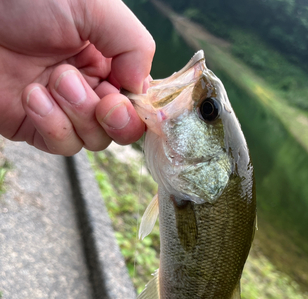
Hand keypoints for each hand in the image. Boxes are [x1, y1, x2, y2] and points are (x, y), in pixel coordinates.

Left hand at [0, 0, 154, 154]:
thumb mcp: (96, 6)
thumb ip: (134, 45)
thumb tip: (142, 89)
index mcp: (107, 62)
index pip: (137, 102)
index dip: (138, 110)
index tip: (127, 99)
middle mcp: (88, 89)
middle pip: (120, 130)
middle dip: (113, 119)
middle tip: (102, 100)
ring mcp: (61, 111)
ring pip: (92, 141)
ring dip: (78, 114)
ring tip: (55, 79)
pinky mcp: (34, 127)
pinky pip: (60, 145)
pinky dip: (52, 124)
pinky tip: (33, 95)